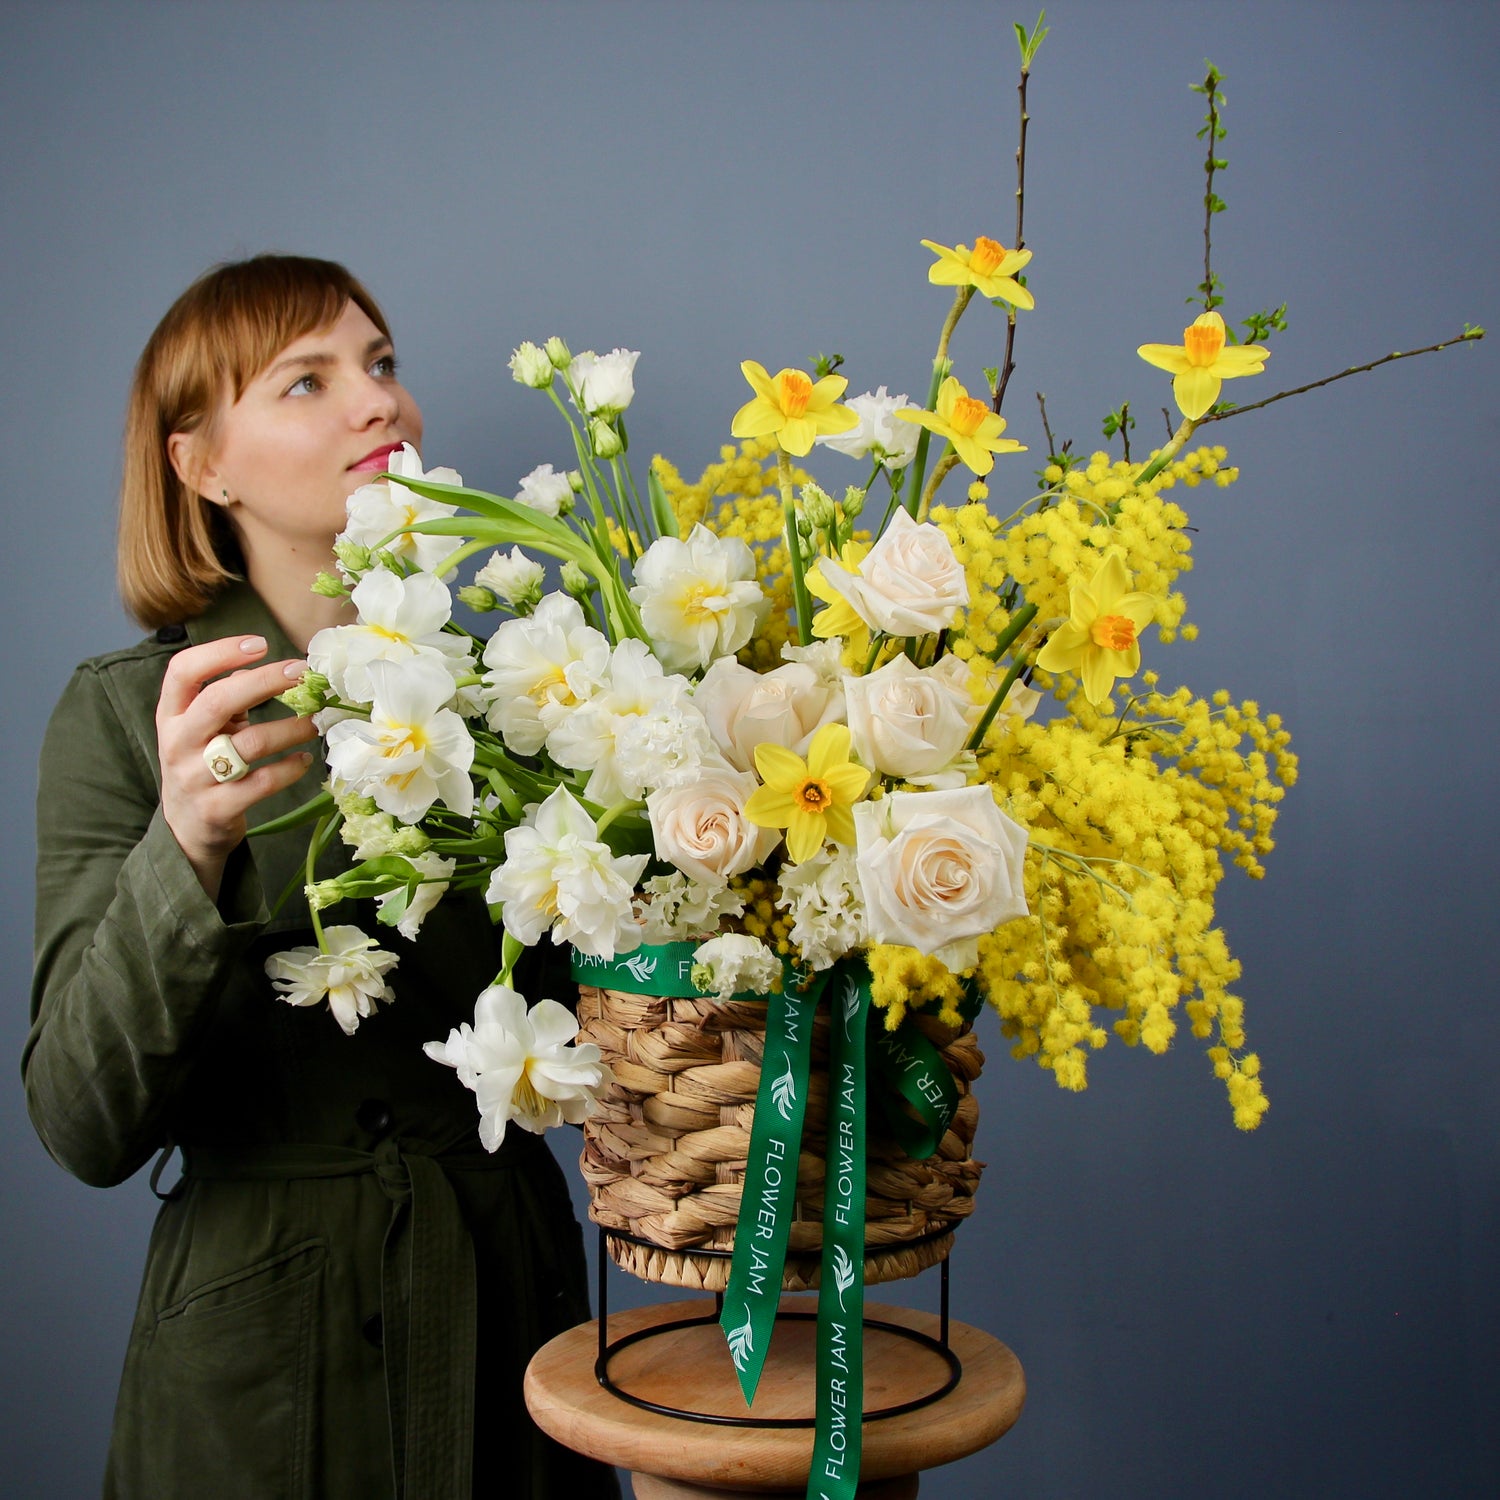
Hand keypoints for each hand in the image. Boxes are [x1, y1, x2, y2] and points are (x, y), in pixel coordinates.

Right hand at [156, 634, 318, 898]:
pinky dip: (289, 769)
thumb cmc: (202, 764)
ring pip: (248, 744)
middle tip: (302, 673)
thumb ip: (226, 698)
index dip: (220, 652)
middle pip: (217, 701)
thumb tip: (264, 666)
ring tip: (317, 722)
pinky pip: (261, 783)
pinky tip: (305, 760)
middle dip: (265, 682)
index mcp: (171, 715)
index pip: (182, 671)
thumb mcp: (202, 729)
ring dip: (290, 729)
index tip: (261, 643)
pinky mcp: (217, 808)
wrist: (186, 828)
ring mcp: (195, 777)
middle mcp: (178, 743)